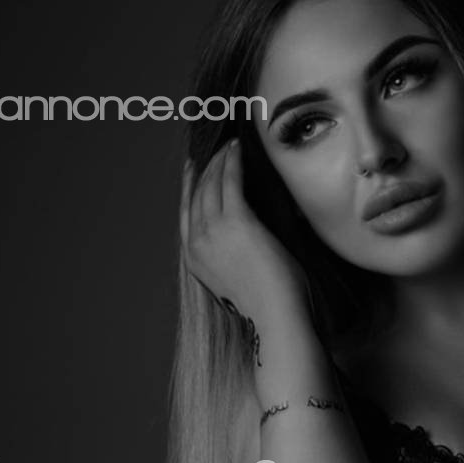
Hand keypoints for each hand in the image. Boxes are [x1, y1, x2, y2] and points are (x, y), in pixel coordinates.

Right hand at [179, 140, 310, 320]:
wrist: (276, 317)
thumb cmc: (268, 305)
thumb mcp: (237, 278)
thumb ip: (231, 256)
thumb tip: (244, 236)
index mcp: (194, 261)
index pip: (187, 214)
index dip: (190, 187)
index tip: (194, 168)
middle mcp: (197, 244)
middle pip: (197, 195)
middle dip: (206, 168)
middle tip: (216, 149)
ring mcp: (213, 232)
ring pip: (211, 184)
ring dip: (219, 160)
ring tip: (229, 146)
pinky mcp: (236, 222)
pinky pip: (230, 181)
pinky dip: (232, 162)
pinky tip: (237, 149)